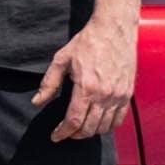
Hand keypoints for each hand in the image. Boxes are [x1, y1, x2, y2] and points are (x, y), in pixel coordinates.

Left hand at [32, 15, 137, 143]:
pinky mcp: (128, 93)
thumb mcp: (62, 59)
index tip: (55, 136)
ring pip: (104, 127)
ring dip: (91, 132)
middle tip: (66, 132)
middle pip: (89, 128)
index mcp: (86, 87)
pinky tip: (99, 123)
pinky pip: (119, 119)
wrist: (114, 28)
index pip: (74, 121)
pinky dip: (108, 126)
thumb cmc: (87, 42)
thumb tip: (37, 102)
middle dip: (75, 135)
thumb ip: (49, 83)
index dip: (63, 133)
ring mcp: (118, 95)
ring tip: (80, 128)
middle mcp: (104, 95)